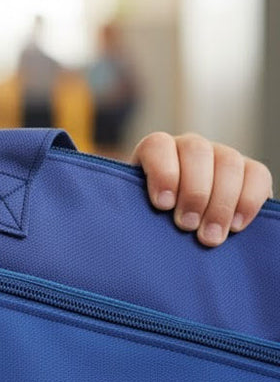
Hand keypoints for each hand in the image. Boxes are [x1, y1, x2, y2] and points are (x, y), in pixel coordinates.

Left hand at [131, 132, 273, 246]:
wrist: (182, 230)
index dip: (162, 172)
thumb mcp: (136, 212)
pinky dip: (248, 200)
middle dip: (193, 191)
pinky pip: (257, 174)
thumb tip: (123, 225)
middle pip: (196, 151)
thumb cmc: (151, 222)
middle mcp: (189, 148)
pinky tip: (236, 226)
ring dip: (220, 202)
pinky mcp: (249, 172)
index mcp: (157, 151)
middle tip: (187, 226)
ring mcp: (221, 156)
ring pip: (228, 162)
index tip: (162, 205)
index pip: (158, 145)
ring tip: (209, 236)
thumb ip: (131, 210)